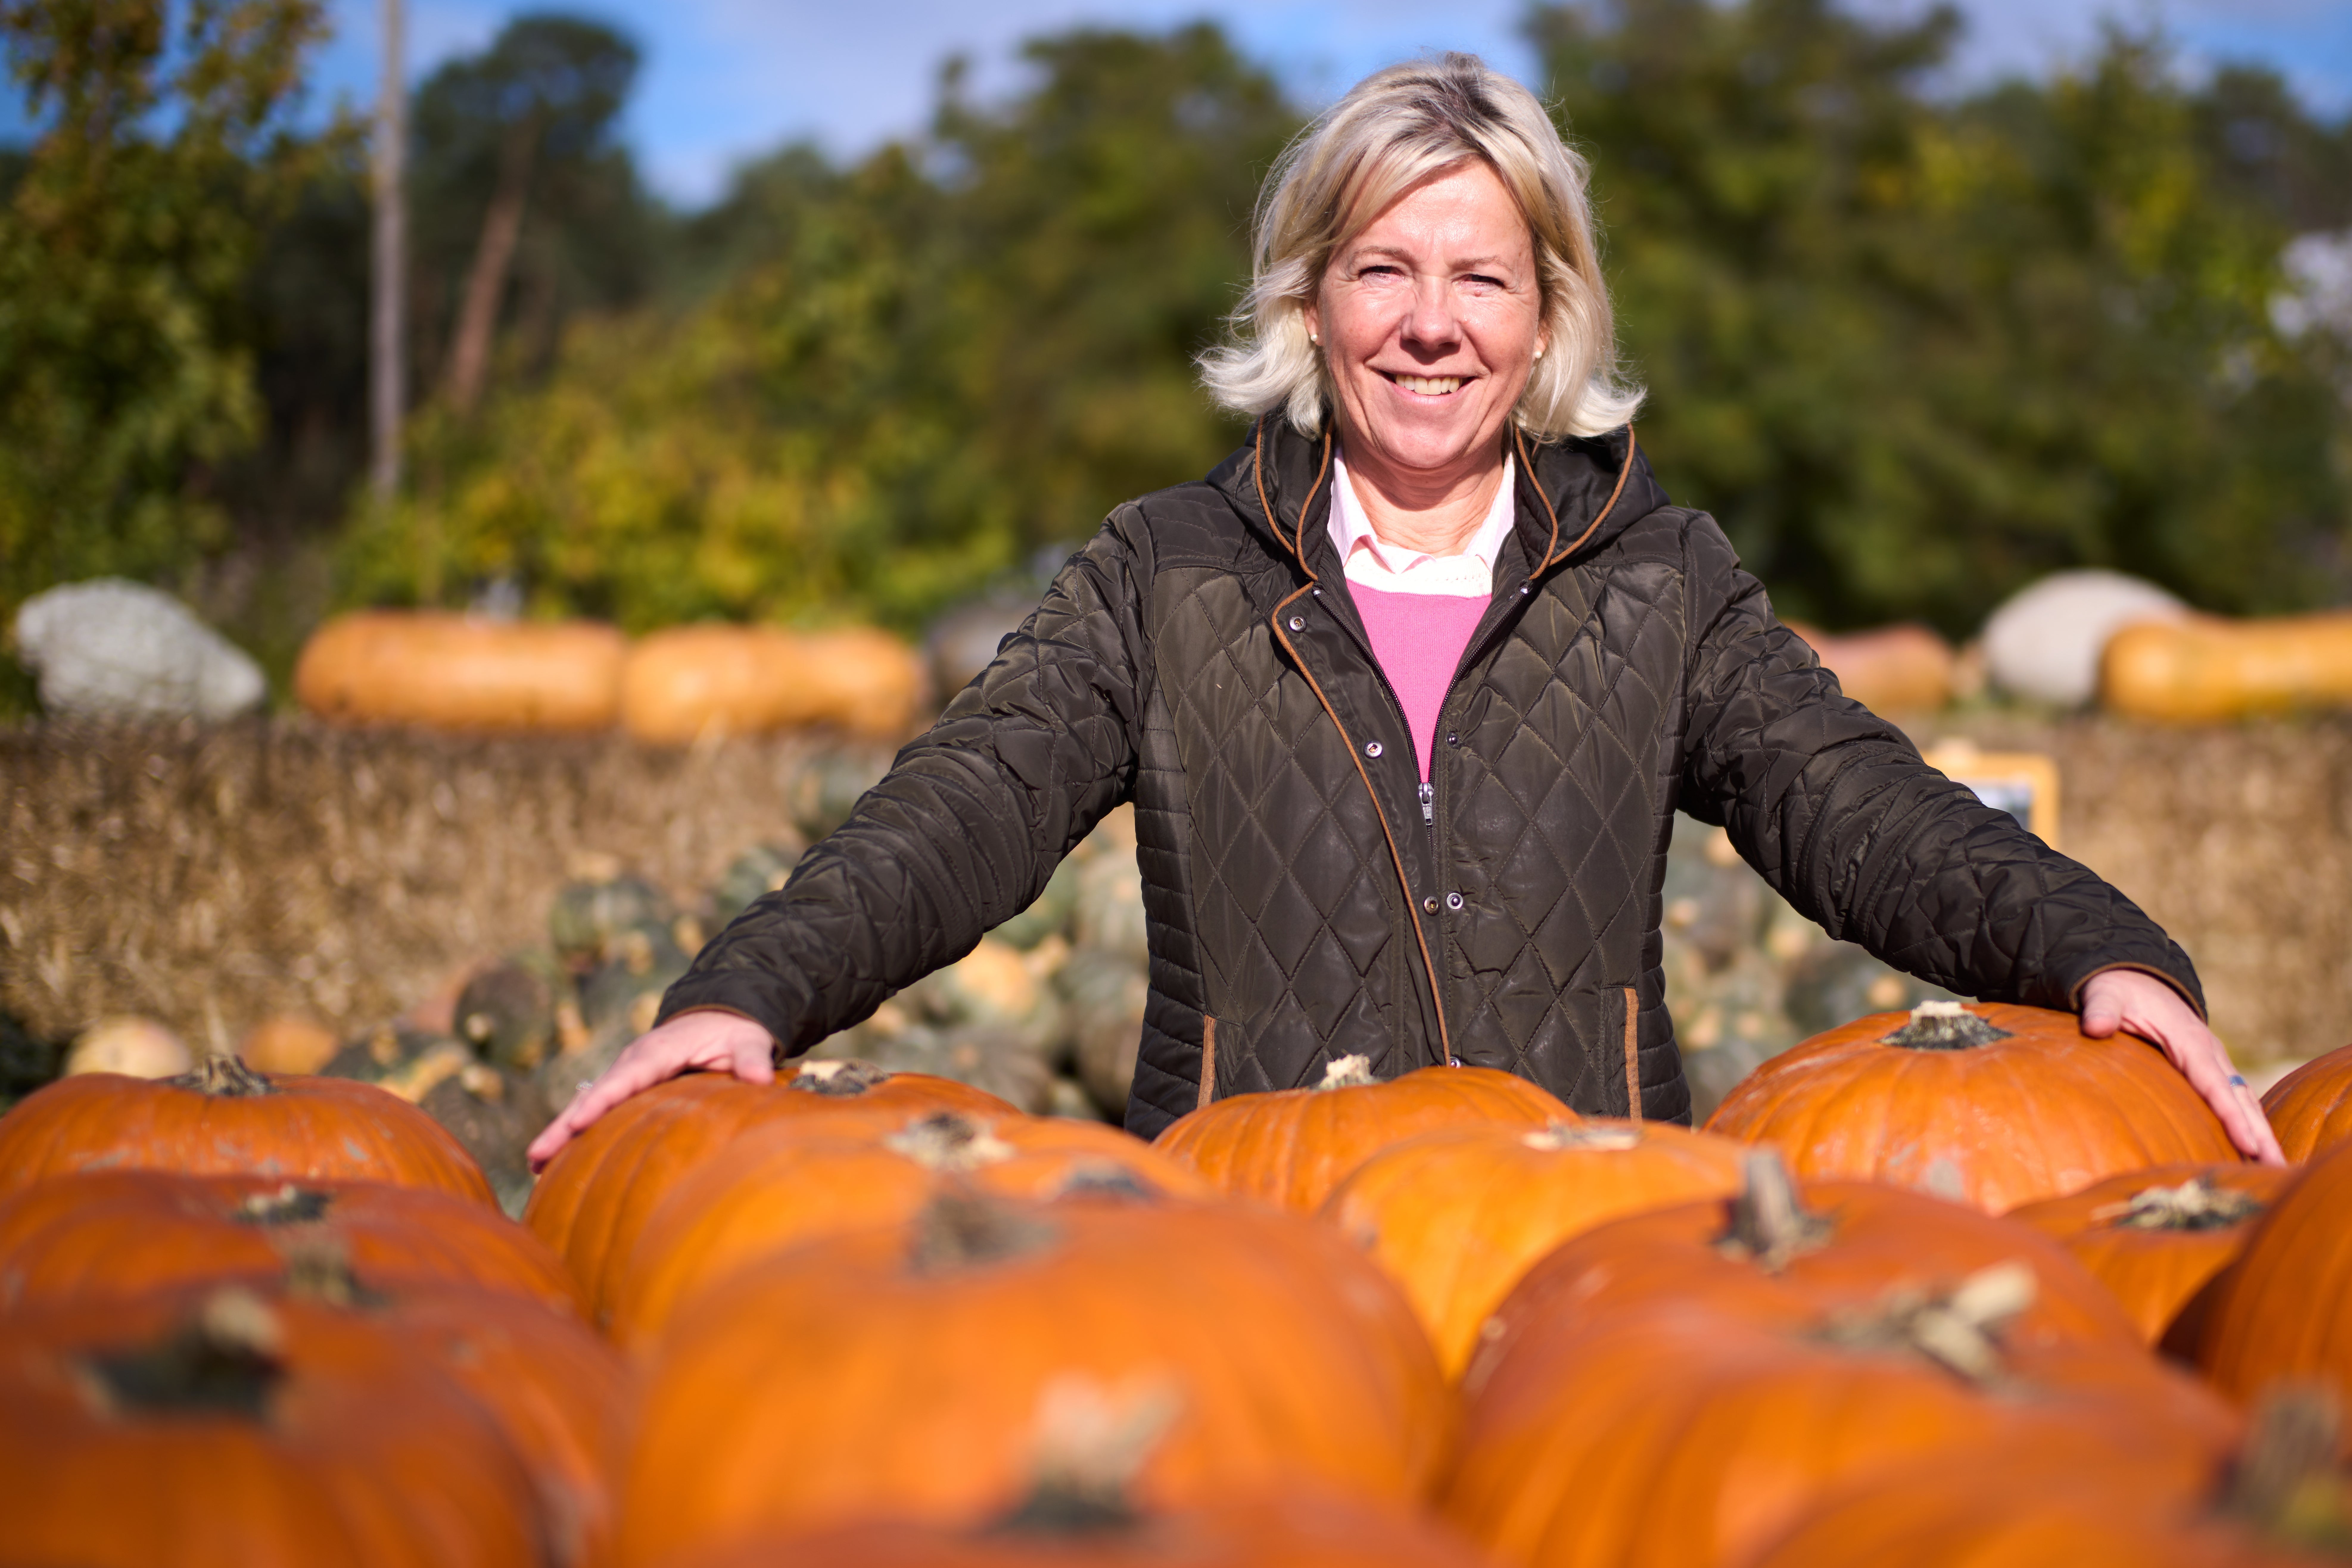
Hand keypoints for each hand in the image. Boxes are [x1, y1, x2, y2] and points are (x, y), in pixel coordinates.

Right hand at [525, 1009, 777, 1172]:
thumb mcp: (749, 1040)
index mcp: (659, 1050)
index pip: (626, 1078)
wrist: (722, 1014)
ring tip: (535, 1165)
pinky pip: (597, 1106)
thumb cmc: (734, 1031)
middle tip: (536, 1156)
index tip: (578, 1123)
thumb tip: (761, 1079)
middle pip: (593, 1094)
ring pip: (587, 1102)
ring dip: (561, 1131)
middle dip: (564, 1124)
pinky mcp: (626, 1085)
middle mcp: (634, 1061)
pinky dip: (575, 1129)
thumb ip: (754, 1059)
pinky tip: (557, 1160)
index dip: (601, 1100)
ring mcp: (626, 1073)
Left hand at [2079, 970, 2284, 1164]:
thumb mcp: (2106, 995)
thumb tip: (2094, 1027)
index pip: (2213, 1082)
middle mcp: (2210, 1052)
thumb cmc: (2119, 991)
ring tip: (2274, 1167)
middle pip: (2239, 1097)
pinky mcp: (2209, 1068)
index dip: (2230, 1115)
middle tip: (2277, 1168)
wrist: (2134, 979)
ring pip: (2243, 1100)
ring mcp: (2213, 1061)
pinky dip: (2247, 1122)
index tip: (2248, 1144)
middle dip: (2259, 1132)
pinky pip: (2232, 1098)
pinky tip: (2253, 1149)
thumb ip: (2101, 1009)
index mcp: (2189, 1039)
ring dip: (2260, 1132)